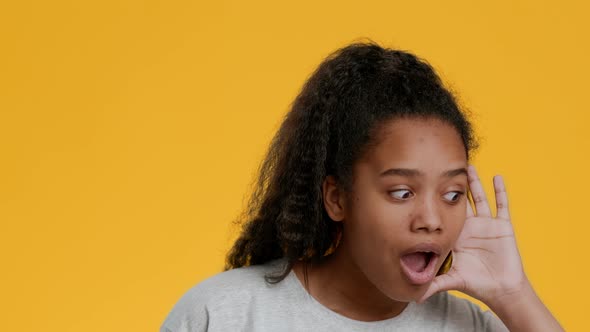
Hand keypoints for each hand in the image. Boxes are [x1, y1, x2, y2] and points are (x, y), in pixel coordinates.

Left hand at [419, 165, 527, 304]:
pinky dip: (501, 191)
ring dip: (475, 183)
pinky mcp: (502, 226)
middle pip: (459, 201)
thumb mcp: (452, 279)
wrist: (501, 289)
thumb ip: (434, 284)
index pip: (443, 214)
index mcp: (455, 235)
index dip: (435, 200)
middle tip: (442, 166)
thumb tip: (413, 296)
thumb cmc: (476, 283)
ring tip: (469, 165)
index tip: (425, 185)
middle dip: (453, 186)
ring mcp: (486, 224)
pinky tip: (498, 178)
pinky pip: (502, 205)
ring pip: (479, 198)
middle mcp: (469, 226)